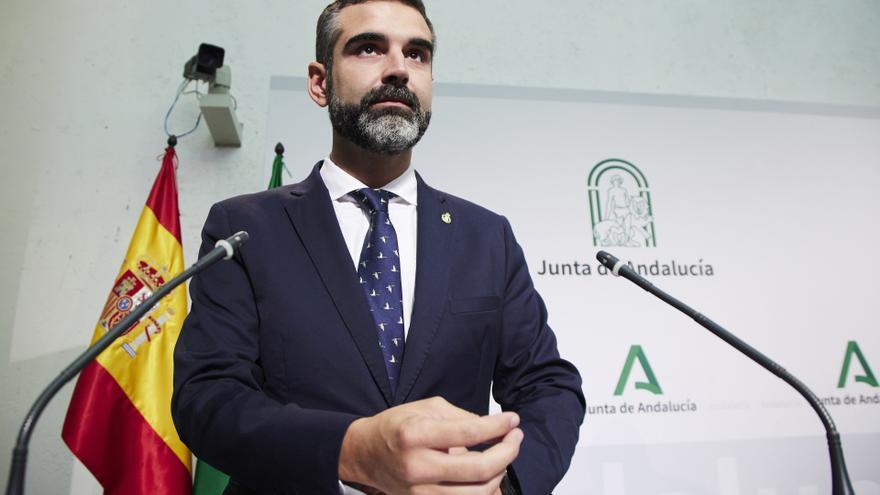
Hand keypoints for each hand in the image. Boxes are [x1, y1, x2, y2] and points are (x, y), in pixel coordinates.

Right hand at [339, 397, 521, 493]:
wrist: (365, 454)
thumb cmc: (397, 426)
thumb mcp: (427, 409)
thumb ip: (462, 418)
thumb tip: (496, 428)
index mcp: (416, 435)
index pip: (469, 432)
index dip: (498, 426)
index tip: (513, 420)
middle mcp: (417, 467)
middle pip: (479, 469)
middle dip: (507, 452)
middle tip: (516, 438)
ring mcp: (420, 492)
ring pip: (477, 493)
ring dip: (500, 474)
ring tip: (503, 456)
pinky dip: (484, 491)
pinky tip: (489, 476)